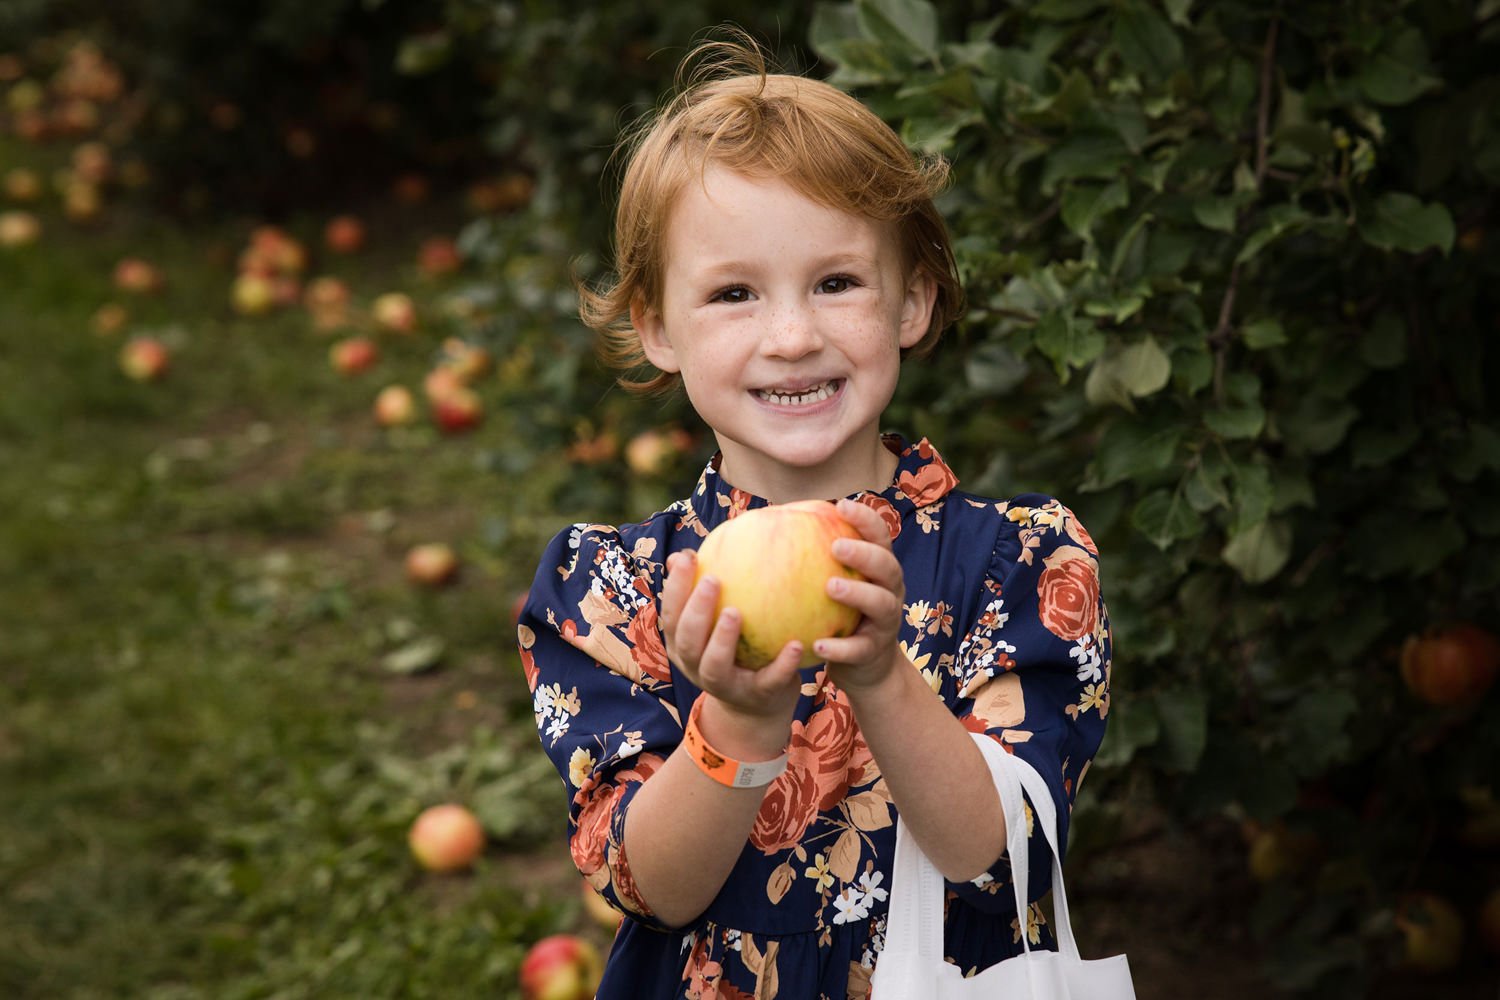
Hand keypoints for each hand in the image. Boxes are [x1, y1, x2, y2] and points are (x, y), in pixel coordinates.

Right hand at [659, 549, 801, 757]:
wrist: (757, 707)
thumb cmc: (737, 651)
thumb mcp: (718, 623)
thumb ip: (710, 591)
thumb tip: (697, 547)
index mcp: (684, 645)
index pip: (671, 615)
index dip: (674, 587)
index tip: (687, 557)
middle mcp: (697, 667)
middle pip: (686, 640)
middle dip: (696, 610)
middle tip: (712, 580)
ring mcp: (725, 686)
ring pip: (715, 666)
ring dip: (723, 639)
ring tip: (736, 612)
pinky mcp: (756, 697)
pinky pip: (768, 681)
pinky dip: (781, 664)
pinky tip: (795, 644)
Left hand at [815, 498, 908, 692]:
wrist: (865, 665)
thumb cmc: (838, 612)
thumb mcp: (829, 582)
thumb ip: (811, 556)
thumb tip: (768, 520)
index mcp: (878, 568)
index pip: (879, 536)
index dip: (865, 518)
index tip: (841, 505)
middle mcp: (889, 590)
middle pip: (887, 565)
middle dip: (865, 553)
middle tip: (836, 547)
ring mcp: (886, 621)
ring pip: (881, 604)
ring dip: (858, 593)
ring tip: (830, 587)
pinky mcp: (875, 651)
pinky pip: (859, 648)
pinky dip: (840, 648)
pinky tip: (817, 645)